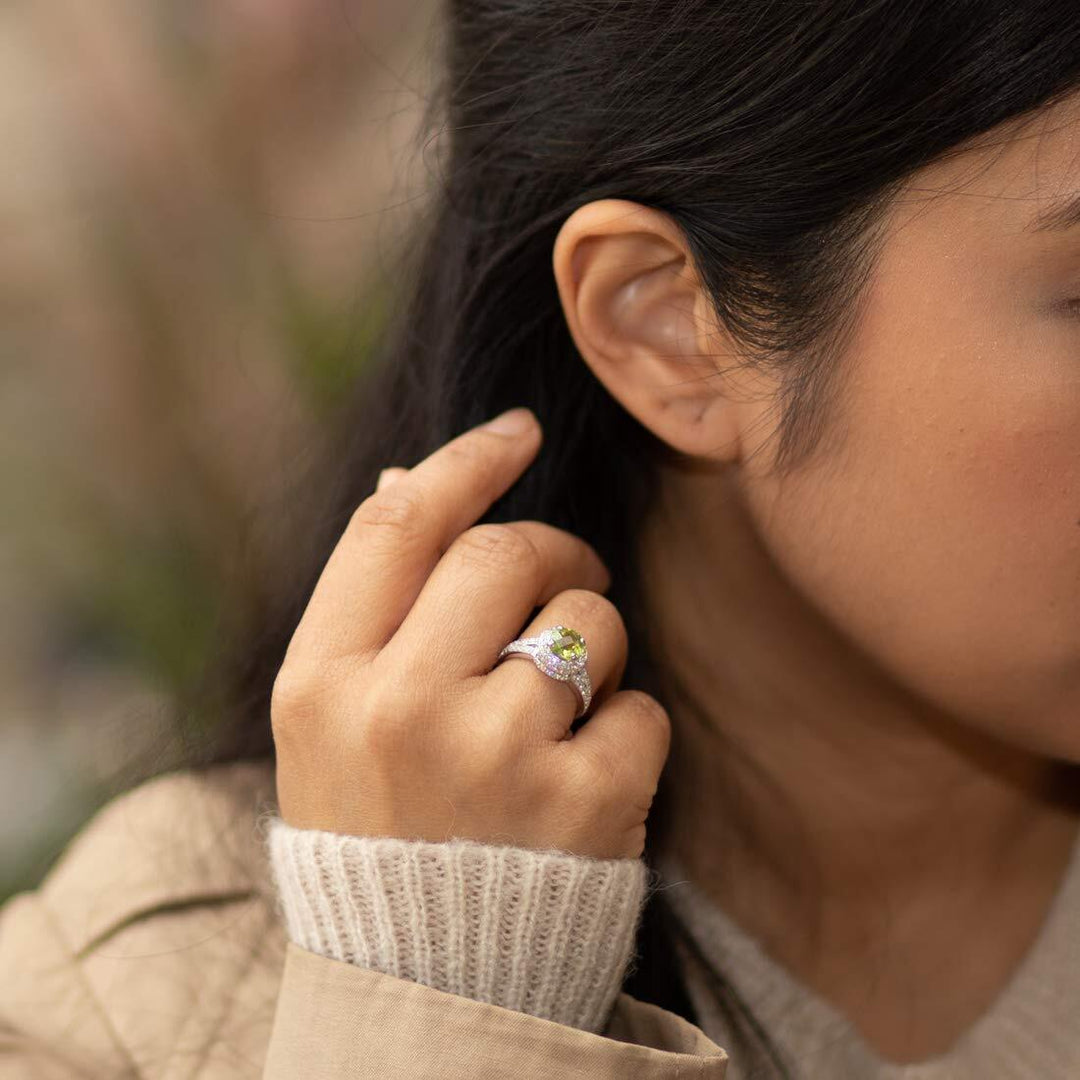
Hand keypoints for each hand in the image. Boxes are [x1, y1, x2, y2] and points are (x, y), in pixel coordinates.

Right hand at [271, 407, 671, 858]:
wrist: (428, 980)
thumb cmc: (380, 828)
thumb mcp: (333, 722)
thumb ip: (370, 604)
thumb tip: (409, 479)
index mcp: (322, 684)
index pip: (399, 525)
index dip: (467, 461)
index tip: (518, 431)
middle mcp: (401, 712)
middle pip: (505, 552)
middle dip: (553, 551)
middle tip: (568, 577)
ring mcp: (494, 760)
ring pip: (587, 621)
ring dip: (592, 646)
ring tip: (560, 708)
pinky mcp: (582, 808)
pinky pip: (641, 708)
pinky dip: (629, 727)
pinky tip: (587, 777)